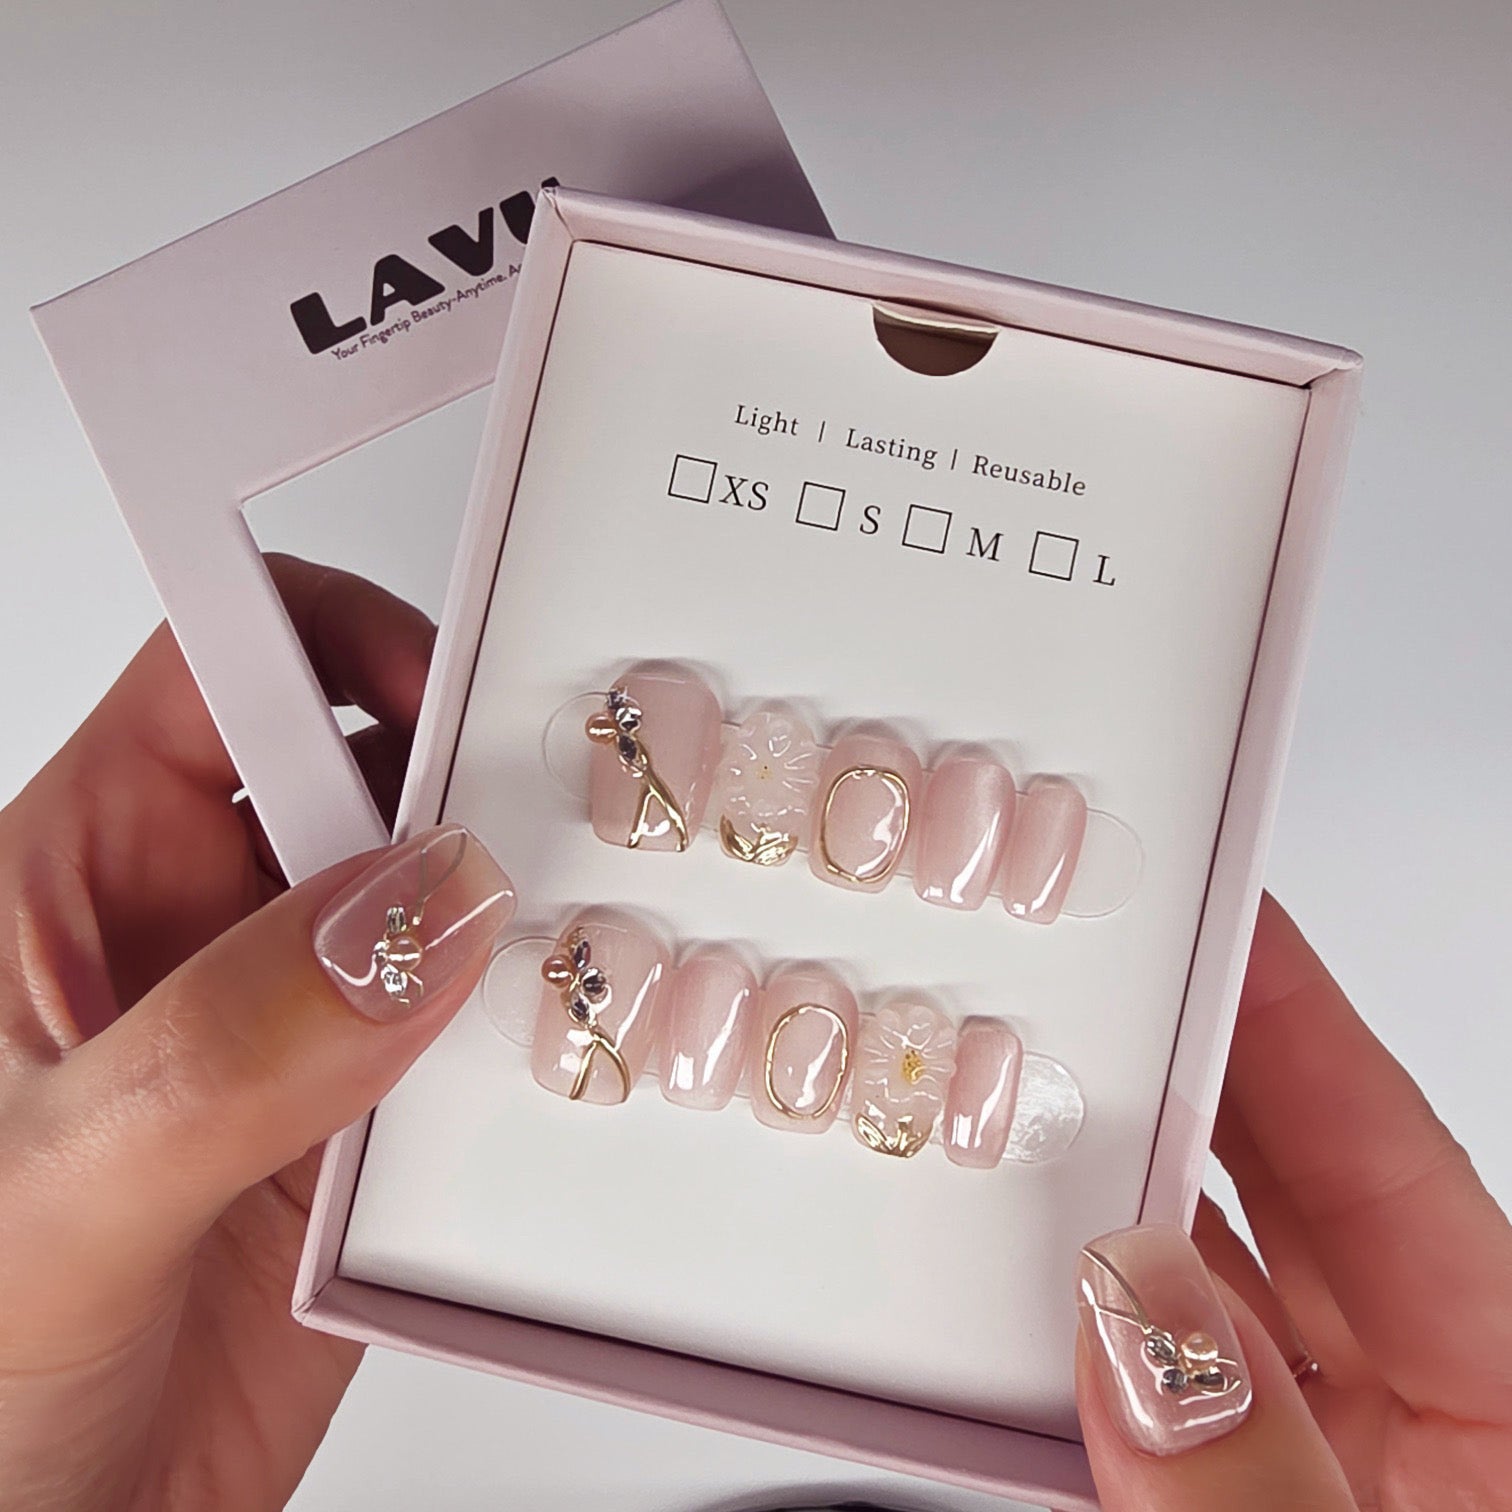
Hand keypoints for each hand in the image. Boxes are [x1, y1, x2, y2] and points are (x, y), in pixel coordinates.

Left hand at [0, 556, 512, 1511]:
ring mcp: (299, 1029)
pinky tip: (551, 1072)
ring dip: (517, 921)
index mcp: (82, 878)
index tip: (456, 682)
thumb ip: (228, 1046)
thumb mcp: (57, 1193)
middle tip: (545, 832)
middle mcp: (203, 933)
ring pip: (448, 904)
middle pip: (367, 768)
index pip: (222, 669)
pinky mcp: (375, 1125)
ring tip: (565, 960)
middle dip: (468, 781)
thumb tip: (416, 910)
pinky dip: (541, 1039)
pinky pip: (489, 1036)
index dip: (340, 635)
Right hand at [1075, 893, 1511, 1508]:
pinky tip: (1034, 1282)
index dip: (1306, 1028)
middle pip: (1299, 1203)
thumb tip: (1140, 1317)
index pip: (1402, 1178)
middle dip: (1191, 1085)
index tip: (1224, 921)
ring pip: (1215, 1290)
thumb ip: (1261, 1484)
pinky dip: (1093, 1325)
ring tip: (1035, 1129)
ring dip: (1119, 1211)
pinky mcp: (1239, 1508)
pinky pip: (1162, 1385)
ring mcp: (1330, 1470)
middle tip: (1096, 990)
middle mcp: (1430, 1434)